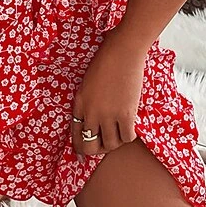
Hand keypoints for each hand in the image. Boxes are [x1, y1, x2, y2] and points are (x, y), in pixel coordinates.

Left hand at [71, 30, 147, 161]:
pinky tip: (130, 126)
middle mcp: (90, 112)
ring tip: (120, 133)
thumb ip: (89, 100)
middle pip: (90, 146)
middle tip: (105, 145)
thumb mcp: (89, 81)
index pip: (75, 134)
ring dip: (115, 142)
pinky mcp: (125, 114)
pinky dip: (129, 136)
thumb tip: (95, 118)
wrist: (122, 51)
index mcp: (79, 102)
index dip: (79, 148)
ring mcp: (108, 115)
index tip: (82, 155)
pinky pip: (127, 138)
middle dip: (97, 150)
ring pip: (110, 145)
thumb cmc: (106, 60)